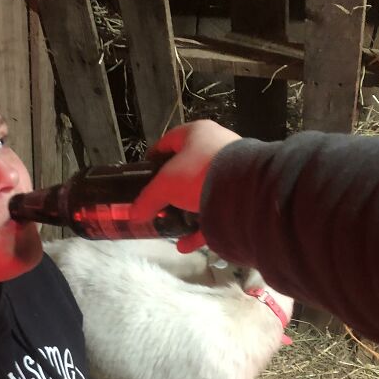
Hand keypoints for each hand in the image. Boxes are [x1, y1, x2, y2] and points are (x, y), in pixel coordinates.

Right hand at [132, 120, 239, 253]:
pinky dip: (199, 230)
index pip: (168, 141)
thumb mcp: (165, 184)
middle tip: (157, 204)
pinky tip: (185, 244)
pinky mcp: (239, 196)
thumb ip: (147, 199)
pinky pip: (214, 214)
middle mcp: (215, 148)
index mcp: (196, 134)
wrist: (243, 189)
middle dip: (170, 189)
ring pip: (201, 193)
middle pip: (185, 169)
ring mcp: (230, 172)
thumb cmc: (199, 173)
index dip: (153, 157)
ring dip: (184, 211)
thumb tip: (134, 214)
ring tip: (171, 225)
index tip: (144, 174)